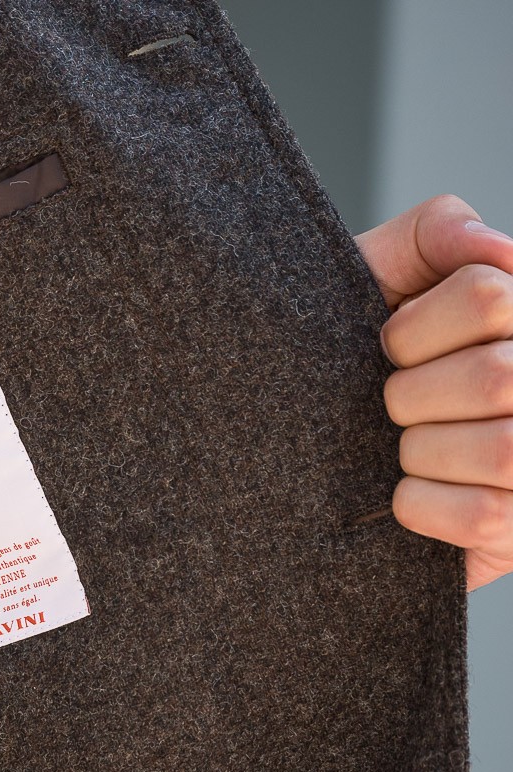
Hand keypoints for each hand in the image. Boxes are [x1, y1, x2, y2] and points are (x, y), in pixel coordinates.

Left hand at [354, 195, 512, 590]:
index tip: (388, 349)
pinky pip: (482, 516)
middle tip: (394, 408)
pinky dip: (419, 506)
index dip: (412, 330)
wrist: (300, 458)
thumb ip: (434, 234)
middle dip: (411, 395)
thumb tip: (495, 250)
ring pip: (501, 451)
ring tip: (403, 451)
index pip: (488, 293)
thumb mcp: (381, 280)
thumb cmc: (353, 360)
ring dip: (419, 452)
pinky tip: (406, 495)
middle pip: (495, 377)